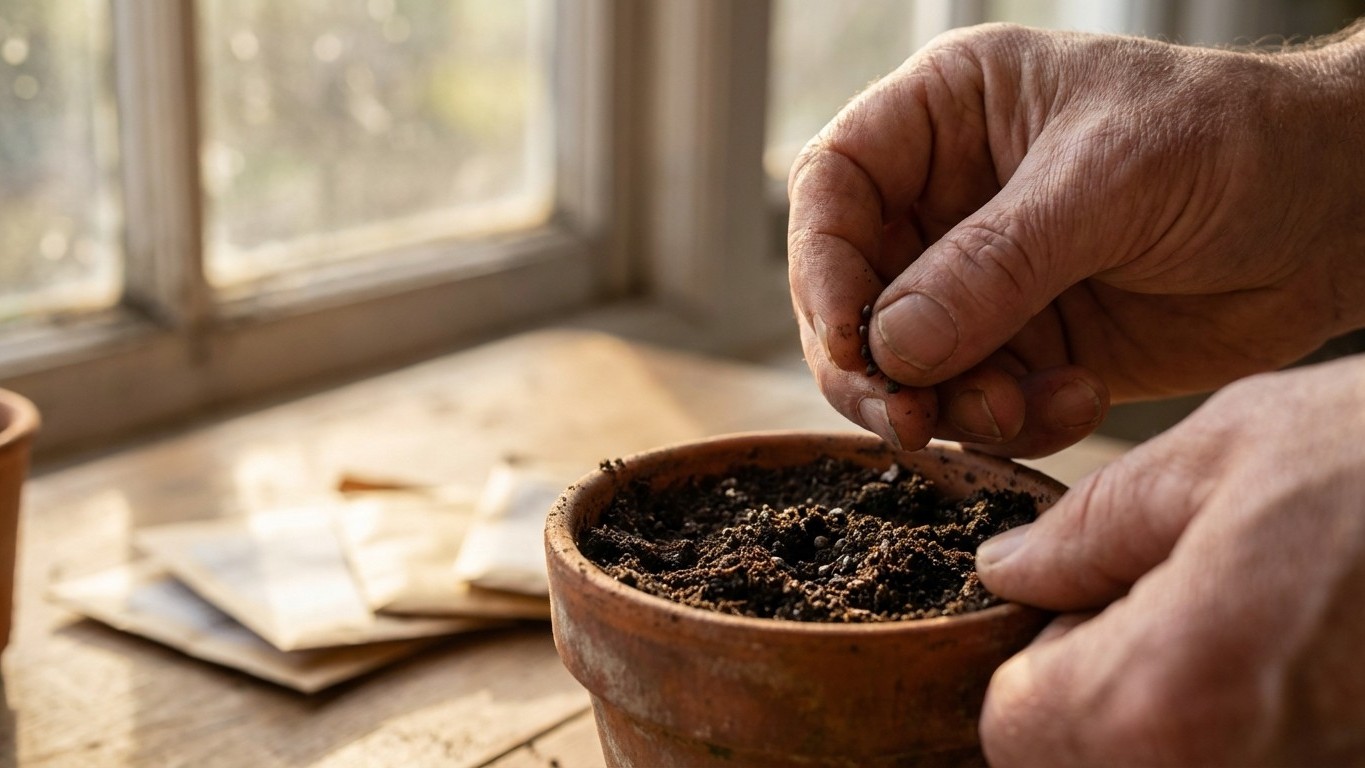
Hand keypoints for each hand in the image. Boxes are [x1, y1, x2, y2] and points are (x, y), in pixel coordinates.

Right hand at [788, 23, 1364, 456]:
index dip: (820, 268)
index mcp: (947, 117)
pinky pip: (976, 402)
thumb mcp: (1111, 181)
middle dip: (875, 366)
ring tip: (1019, 410)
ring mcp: (984, 279)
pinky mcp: (1025, 345)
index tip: (850, 343)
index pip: (834, 187)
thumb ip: (996, 262)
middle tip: (911, 422)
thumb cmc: (1235, 140)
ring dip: (949, 407)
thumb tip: (889, 346)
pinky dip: (1010, 422)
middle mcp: (948, 200)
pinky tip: (1075, 401)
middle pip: (852, 292)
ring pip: (907, 364)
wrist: (1340, 211)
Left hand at [976, 356, 1364, 764]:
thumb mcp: (1222, 456)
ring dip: (1176, 709)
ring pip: (1162, 766)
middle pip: (1081, 765)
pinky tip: (1306, 657)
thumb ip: (1091, 528)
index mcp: (1169, 701)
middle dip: (1101, 690)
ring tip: (1255, 621)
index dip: (1040, 654)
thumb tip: (1010, 569)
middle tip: (1182, 602)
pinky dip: (1245, 725)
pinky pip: (1249, 760)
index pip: (1015, 723)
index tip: (1096, 598)